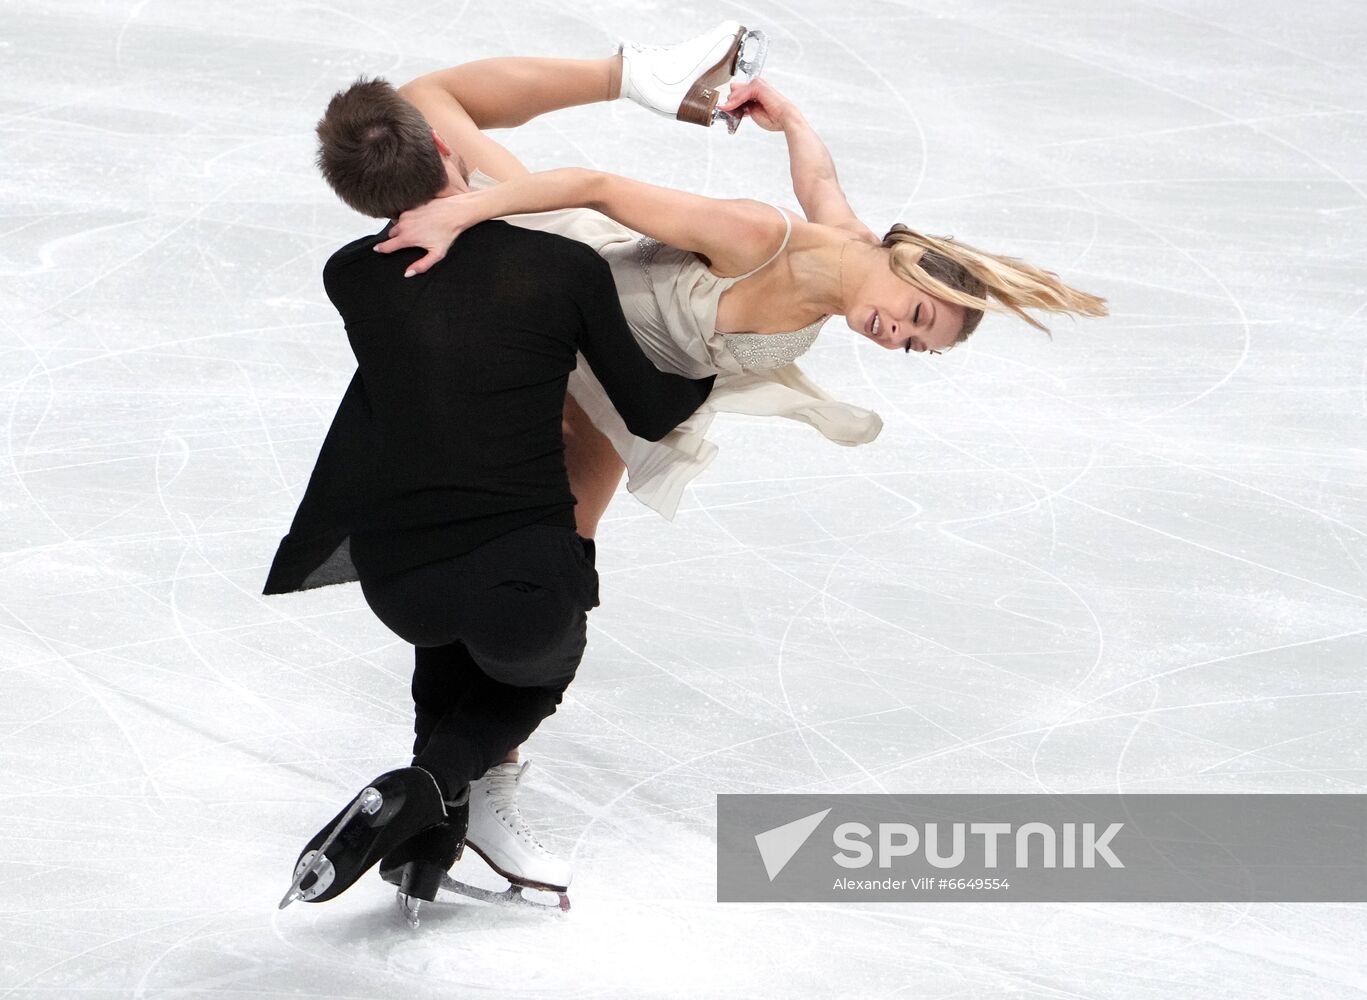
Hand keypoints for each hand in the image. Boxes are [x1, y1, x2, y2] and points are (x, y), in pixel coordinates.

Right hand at [373, 191, 488, 275]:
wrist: (455, 212)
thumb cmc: (447, 233)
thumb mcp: (437, 253)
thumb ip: (422, 265)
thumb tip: (408, 273)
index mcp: (407, 237)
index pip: (387, 245)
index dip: (381, 249)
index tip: (377, 249)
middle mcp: (403, 224)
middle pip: (391, 234)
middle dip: (395, 239)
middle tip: (406, 242)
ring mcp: (406, 214)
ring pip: (397, 223)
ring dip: (402, 228)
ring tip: (415, 231)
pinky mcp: (411, 206)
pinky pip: (404, 215)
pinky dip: (407, 219)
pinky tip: (419, 222)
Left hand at [717, 78, 796, 132]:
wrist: (785, 118)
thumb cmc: (774, 118)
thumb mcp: (753, 112)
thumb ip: (742, 107)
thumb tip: (729, 105)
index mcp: (757, 92)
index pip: (738, 93)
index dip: (731, 102)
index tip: (724, 109)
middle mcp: (757, 85)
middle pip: (734, 89)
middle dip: (729, 101)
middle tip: (724, 109)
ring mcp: (757, 84)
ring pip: (736, 91)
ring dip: (730, 102)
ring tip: (725, 109)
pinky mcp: (757, 86)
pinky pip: (740, 94)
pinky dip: (734, 101)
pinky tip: (729, 107)